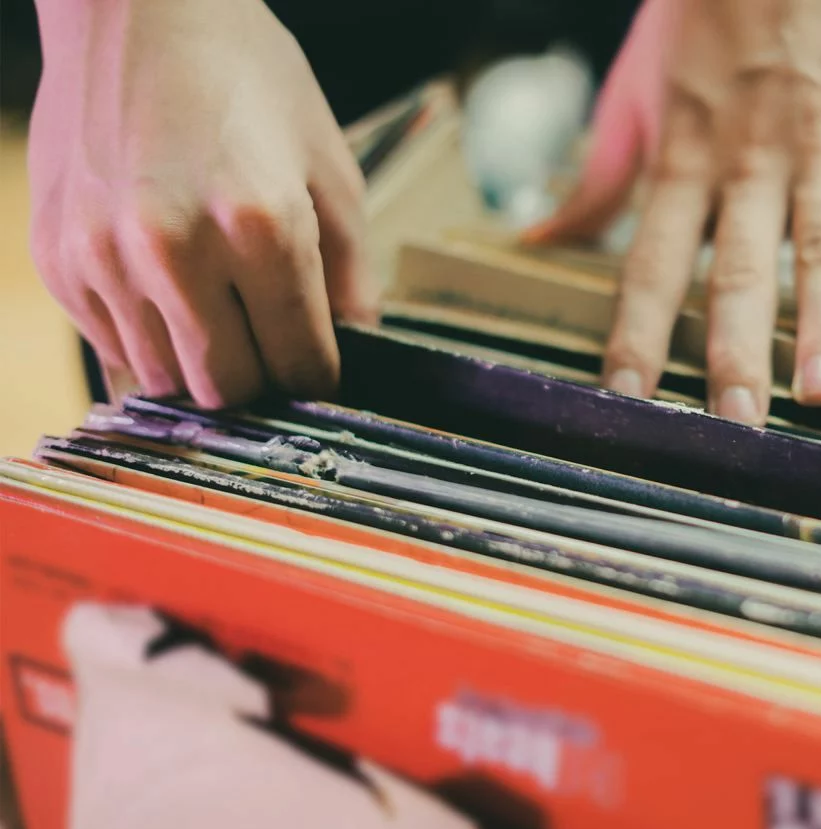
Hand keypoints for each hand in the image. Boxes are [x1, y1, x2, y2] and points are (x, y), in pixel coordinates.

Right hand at [28, 0, 378, 408]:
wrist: (139, 7)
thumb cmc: (248, 79)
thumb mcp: (330, 169)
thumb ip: (349, 275)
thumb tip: (352, 351)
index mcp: (260, 226)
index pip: (298, 364)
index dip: (317, 382)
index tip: (320, 377)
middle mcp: (174, 248)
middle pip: (227, 389)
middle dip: (260, 382)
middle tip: (272, 350)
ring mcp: (104, 256)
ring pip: (164, 379)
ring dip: (200, 364)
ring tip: (219, 309)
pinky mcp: (58, 258)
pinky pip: (111, 347)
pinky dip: (149, 339)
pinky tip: (169, 289)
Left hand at [525, 0, 820, 424]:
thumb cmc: (701, 22)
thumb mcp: (637, 95)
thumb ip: (600, 178)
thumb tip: (538, 239)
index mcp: (683, 159)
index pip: (654, 263)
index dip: (639, 334)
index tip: (628, 402)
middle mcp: (749, 161)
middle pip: (740, 270)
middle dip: (737, 352)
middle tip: (736, 426)